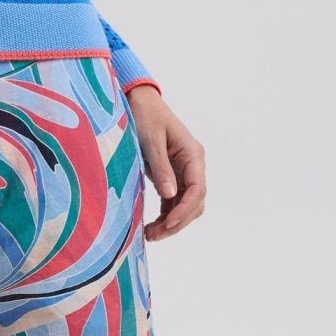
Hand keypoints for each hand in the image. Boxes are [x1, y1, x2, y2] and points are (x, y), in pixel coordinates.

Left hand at [127, 82, 204, 240]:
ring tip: (150, 235)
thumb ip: (161, 168)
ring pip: (185, 205)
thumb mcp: (150, 140)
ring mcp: (183, 171)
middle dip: (178, 221)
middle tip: (154, 235)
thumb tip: (170, 195)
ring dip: (171, 222)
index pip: (197, 189)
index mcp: (193, 154)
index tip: (168, 224)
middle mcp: (193, 165)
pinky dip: (166, 214)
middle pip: (195, 202)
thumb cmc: (145, 115)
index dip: (184, 210)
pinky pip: (174, 201)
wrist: (138, 100)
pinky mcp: (171, 175)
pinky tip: (152, 225)